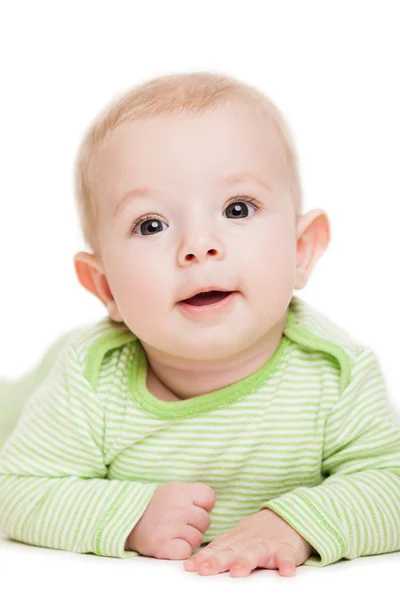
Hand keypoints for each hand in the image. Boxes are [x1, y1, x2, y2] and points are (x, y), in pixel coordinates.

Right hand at [125, 482, 214, 558]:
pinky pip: (186, 551)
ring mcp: (169, 526)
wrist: (126, 520)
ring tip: (173, 533)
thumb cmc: (155, 506)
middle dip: (196, 525)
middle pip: (205, 521)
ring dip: (188, 539)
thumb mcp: (173, 490)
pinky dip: (180, 550)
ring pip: (197, 538)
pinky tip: (170, 543)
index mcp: (180, 491)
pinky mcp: (163, 545)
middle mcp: (176, 507)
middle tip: (180, 523)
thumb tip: (211, 507)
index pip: (209, 498)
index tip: (191, 508)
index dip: (202, 506)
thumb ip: (193, 495)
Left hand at [183, 508, 312, 576]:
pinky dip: (286, 563)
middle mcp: (248, 543)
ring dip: (246, 562)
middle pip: (231, 552)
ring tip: (237, 572)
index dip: (203, 558)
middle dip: (217, 561)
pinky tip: (286, 571)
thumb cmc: (256, 535)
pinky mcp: (286, 549)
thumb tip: (191, 564)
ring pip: (255, 553)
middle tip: (205, 570)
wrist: (286, 518)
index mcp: (234, 541)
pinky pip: (286, 556)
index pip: (216, 550)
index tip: (190, 567)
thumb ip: (218, 551)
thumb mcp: (235, 540)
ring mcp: (267, 545)